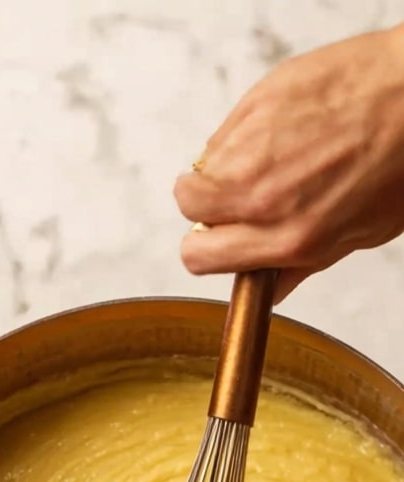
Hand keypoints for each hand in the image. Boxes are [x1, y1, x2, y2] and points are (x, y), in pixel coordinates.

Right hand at [174, 26, 403, 300]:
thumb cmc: (403, 161)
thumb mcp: (359, 234)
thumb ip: (300, 264)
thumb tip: (267, 288)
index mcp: (287, 237)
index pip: (198, 256)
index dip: (205, 248)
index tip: (217, 239)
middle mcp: (262, 195)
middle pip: (189, 206)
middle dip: (206, 204)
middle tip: (238, 195)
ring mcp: (255, 145)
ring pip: (203, 165)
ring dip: (225, 166)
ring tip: (272, 156)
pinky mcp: (257, 102)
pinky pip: (227, 128)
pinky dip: (243, 133)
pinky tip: (281, 129)